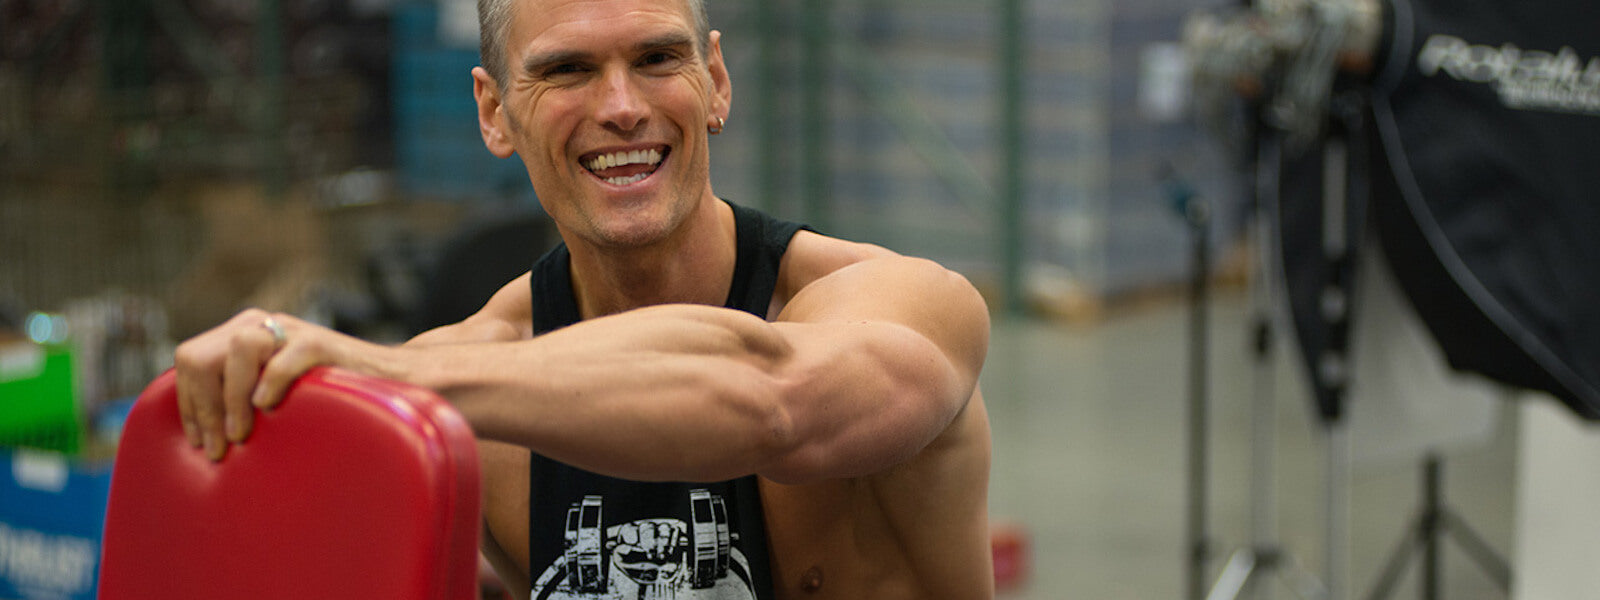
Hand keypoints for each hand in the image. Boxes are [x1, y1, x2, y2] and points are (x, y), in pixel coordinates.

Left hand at [172, 308, 390, 460]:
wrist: (392, 380)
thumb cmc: (329, 399)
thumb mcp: (273, 394)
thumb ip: (239, 397)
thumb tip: (200, 432)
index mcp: (244, 335)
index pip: (189, 359)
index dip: (187, 403)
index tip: (199, 442)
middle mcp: (262, 325)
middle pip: (199, 355)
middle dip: (202, 406)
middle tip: (217, 447)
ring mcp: (292, 330)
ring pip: (237, 349)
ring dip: (230, 398)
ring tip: (240, 434)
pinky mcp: (322, 343)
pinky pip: (284, 356)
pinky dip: (270, 383)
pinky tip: (268, 408)